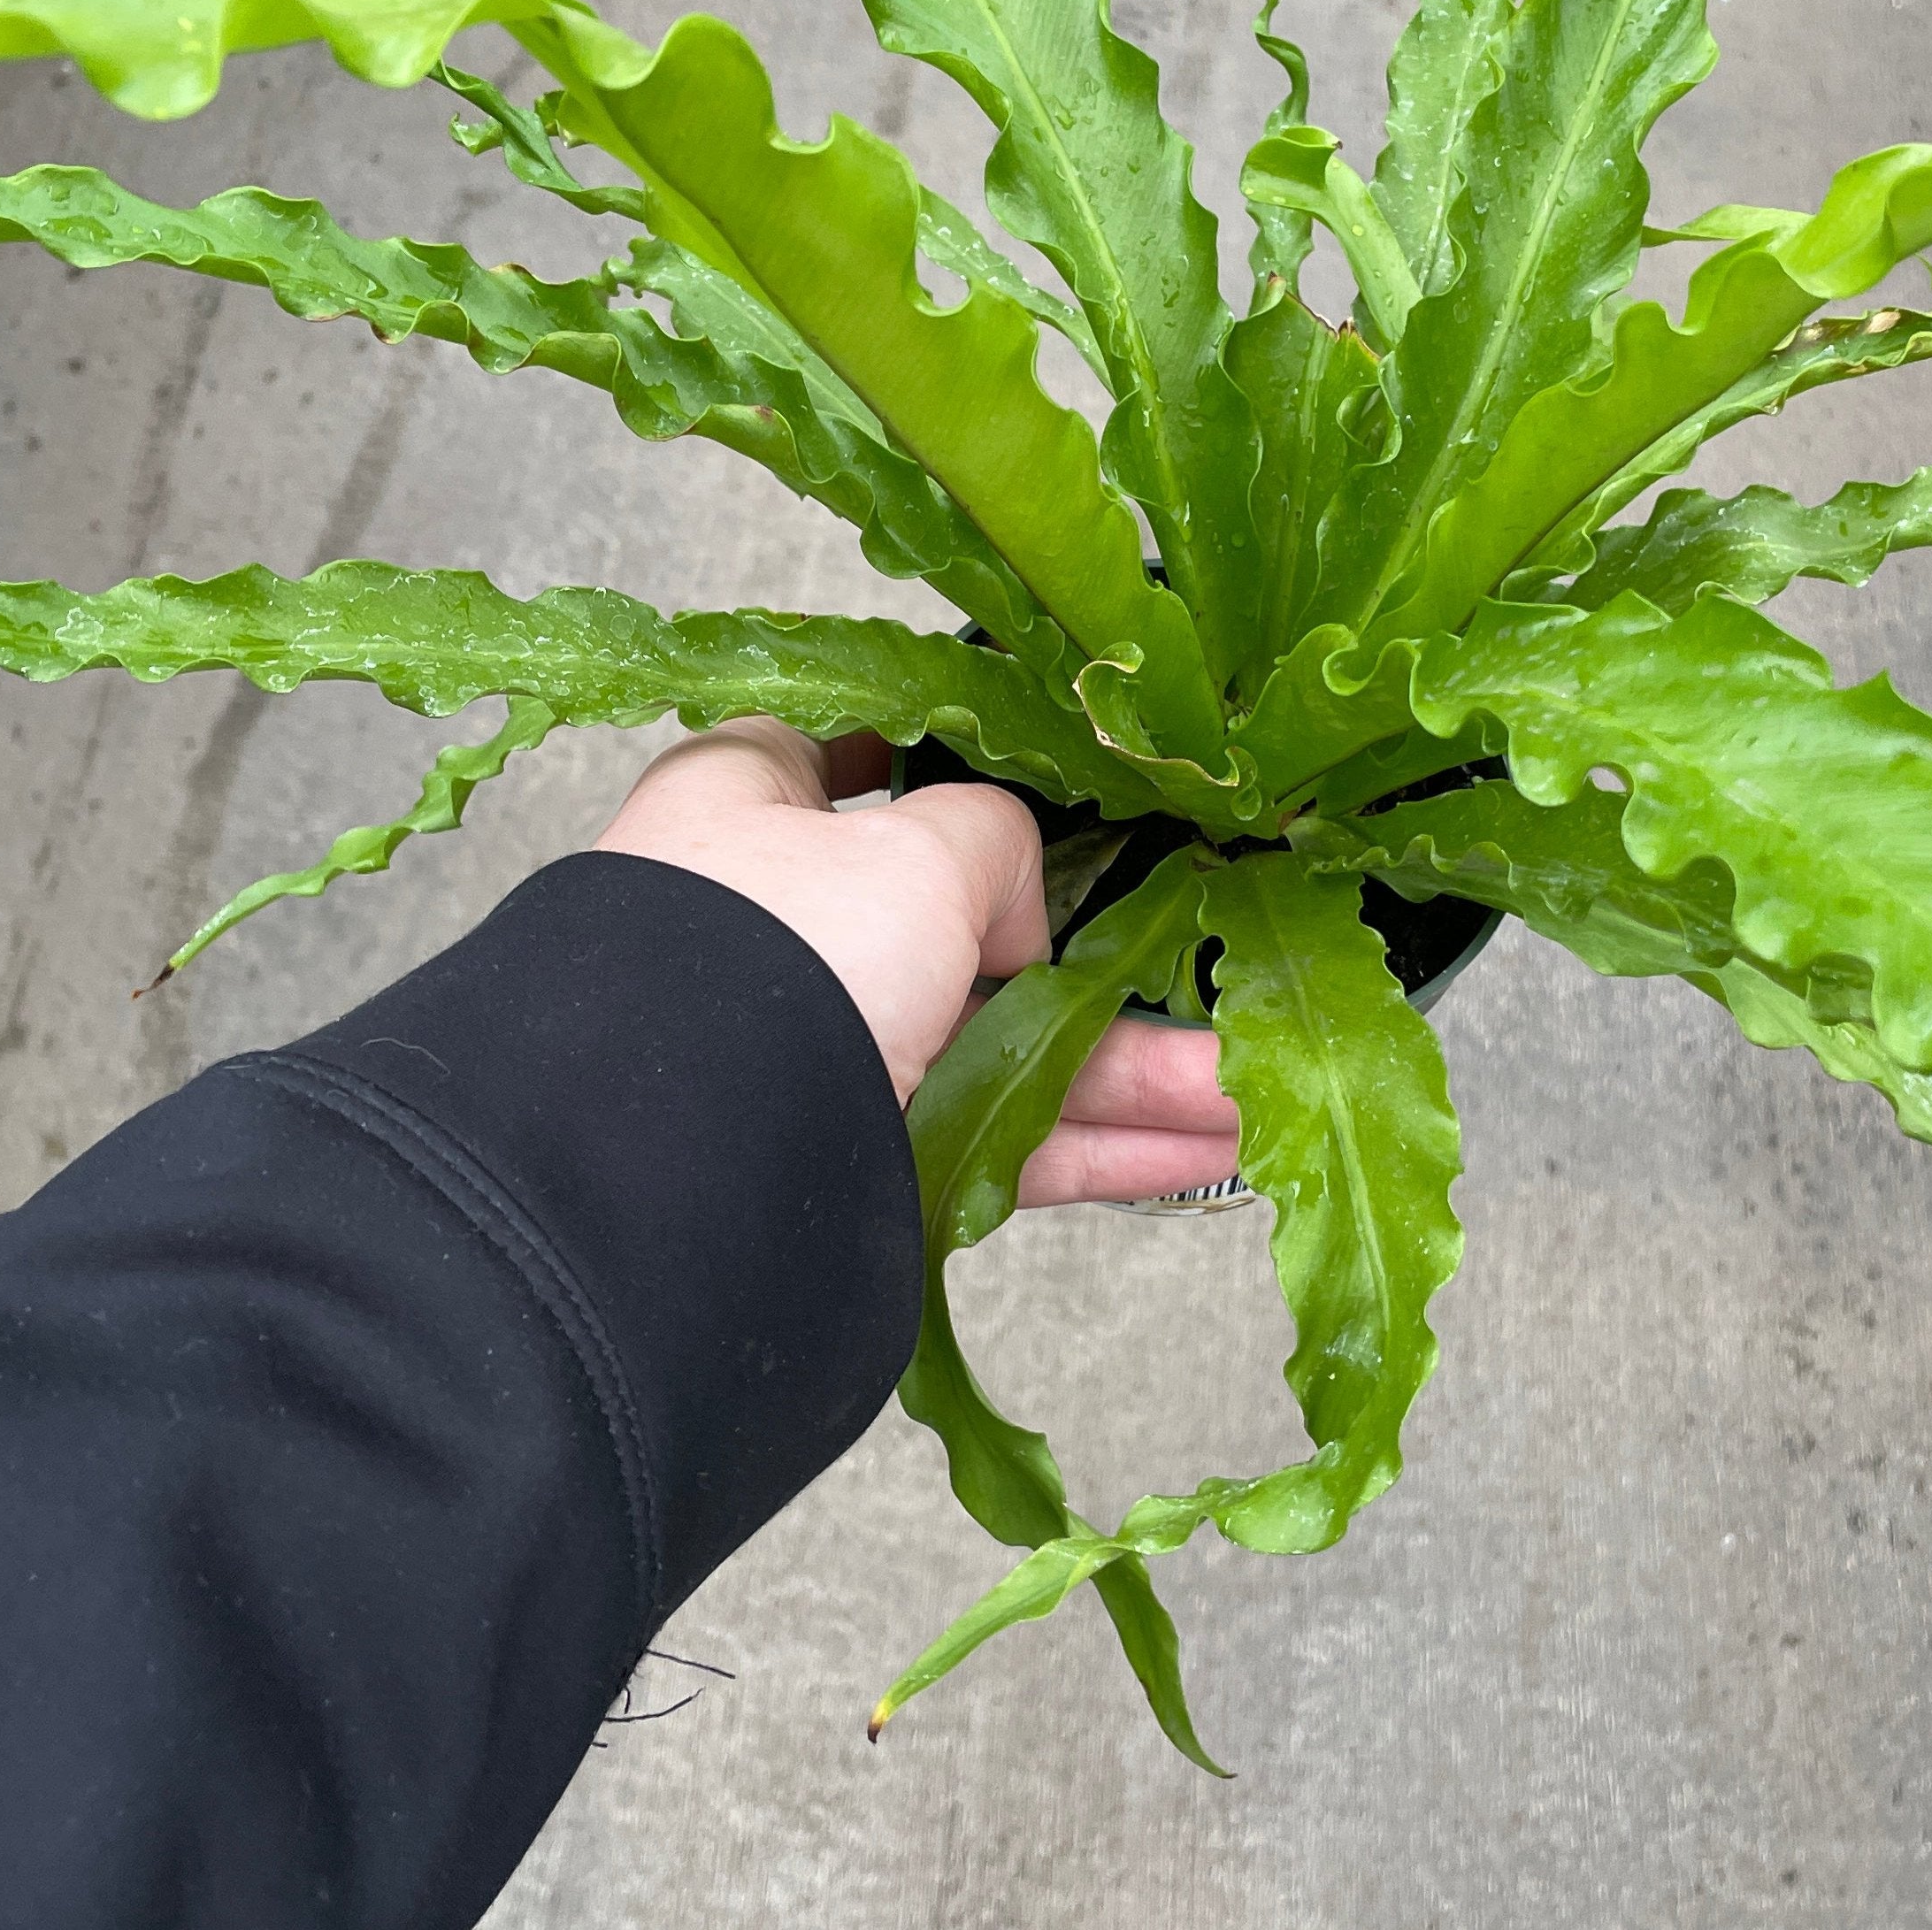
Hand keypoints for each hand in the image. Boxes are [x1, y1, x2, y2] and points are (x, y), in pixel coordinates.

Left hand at [593, 719, 1241, 1206]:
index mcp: (750, 809)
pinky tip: (1206, 1148)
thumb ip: (994, 839)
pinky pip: (1007, 1144)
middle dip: (1105, 955)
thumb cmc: (773, 963)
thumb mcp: (914, 852)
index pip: (851, 753)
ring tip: (1248, 1084)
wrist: (683, 1178)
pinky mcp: (865, 1162)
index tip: (1038, 769)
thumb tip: (1018, 904)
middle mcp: (783, 927)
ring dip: (1135, 1069)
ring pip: (1008, 1047)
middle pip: (970, 922)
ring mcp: (825, 1050)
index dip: (947, 756)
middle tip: (1210, 966)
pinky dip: (1105, 1148)